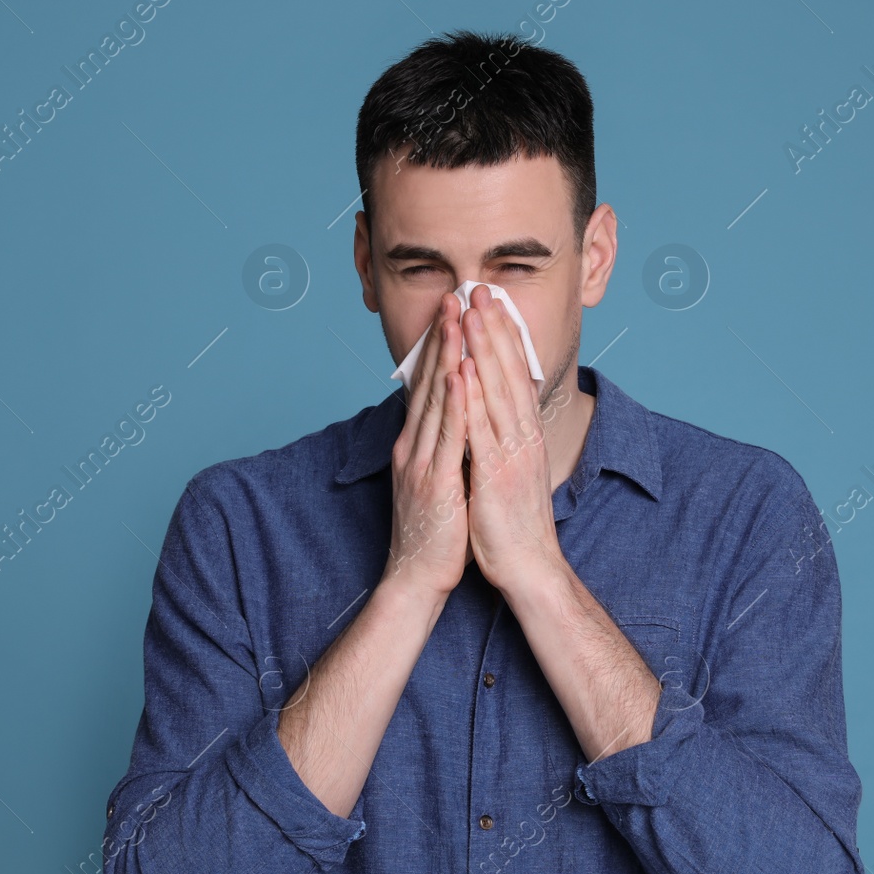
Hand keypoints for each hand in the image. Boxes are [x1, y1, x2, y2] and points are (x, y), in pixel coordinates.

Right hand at [383, 292, 469, 599]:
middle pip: (428, 383)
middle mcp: (413, 446)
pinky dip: (453, 401)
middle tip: (453, 296)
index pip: (428, 387)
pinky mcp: (435, 480)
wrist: (416, 577)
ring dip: (446, 356)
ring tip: (456, 318)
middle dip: (442, 338)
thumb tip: (455, 421)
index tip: (453, 313)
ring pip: (435, 399)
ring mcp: (421, 461)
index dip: (440, 347)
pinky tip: (459, 373)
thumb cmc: (433, 532)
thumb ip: (441, 448)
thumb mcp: (436, 479)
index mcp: (415, 444)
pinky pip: (446, 434)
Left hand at [459, 285, 561, 594]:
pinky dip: (471, 398)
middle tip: (481, 289)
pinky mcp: (495, 475)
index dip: (503, 337)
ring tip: (473, 313)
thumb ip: (506, 438)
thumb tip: (496, 411)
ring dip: (483, 350)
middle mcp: (522, 437)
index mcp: (524, 434)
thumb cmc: (514, 523)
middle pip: (507, 373)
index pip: (514, 375)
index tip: (491, 303)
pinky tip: (461, 371)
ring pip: (496, 392)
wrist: (530, 566)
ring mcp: (511, 453)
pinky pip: (480, 430)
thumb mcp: (513, 470)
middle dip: (494, 329)